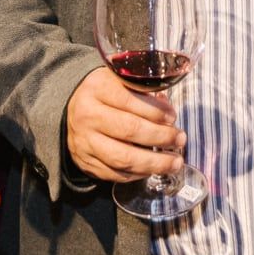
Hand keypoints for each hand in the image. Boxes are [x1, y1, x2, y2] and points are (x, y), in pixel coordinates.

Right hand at [64, 65, 184, 183]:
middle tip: (180, 140)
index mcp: (97, 89)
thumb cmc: (105, 94)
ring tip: (174, 163)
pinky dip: (138, 174)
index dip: (155, 111)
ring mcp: (84, 141)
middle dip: (160, 137)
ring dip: (154, 163)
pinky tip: (153, 169)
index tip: (172, 117)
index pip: (129, 100)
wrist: (73, 110)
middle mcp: (87, 115)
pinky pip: (115, 174)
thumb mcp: (119, 81)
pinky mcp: (85, 162)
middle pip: (129, 130)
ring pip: (123, 158)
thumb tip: (168, 113)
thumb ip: (143, 92)